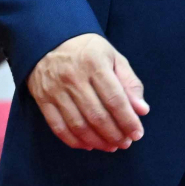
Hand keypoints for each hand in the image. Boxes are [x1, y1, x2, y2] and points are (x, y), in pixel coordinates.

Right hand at [27, 33, 148, 151]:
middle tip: (125, 144)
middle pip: (97, 115)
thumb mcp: (114, 57)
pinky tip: (88, 145)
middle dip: (114, 134)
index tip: (137, 134)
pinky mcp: (42, 99)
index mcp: (95, 64)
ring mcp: (56, 90)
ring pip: (78, 124)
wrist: (50, 38)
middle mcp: (74, 78)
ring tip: (110, 147)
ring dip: (96, 141)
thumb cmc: (89, 50)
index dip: (127, 120)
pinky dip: (74, 141)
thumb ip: (130, 83)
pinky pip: (58, 127)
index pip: (115, 99)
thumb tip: (142, 110)